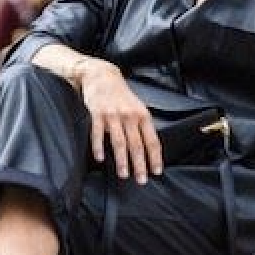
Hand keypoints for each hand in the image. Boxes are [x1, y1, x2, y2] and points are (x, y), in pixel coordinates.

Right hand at [77, 59, 162, 183]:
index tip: (156, 171)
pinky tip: (100, 158)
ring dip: (122, 160)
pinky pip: (97, 133)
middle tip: (141, 180)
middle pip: (137, 144)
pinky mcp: (97, 113)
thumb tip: (149, 147)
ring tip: (123, 174)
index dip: (155, 157)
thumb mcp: (137, 106)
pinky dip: (98, 146)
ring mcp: (113, 115)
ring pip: (119, 142)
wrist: (102, 75)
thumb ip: (141, 125)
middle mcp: (129, 115)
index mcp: (142, 115)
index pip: (152, 140)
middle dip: (140, 164)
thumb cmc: (120, 94)